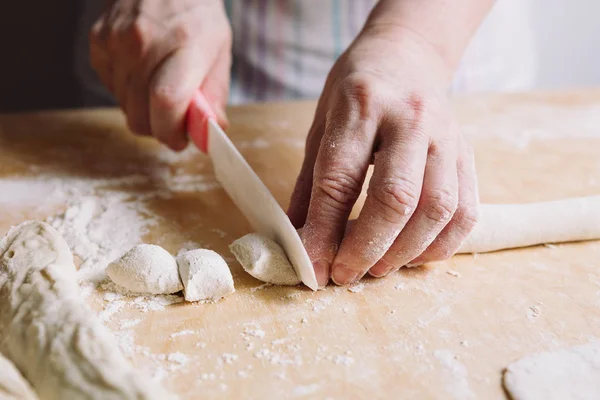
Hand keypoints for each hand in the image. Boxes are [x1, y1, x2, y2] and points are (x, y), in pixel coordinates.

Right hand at [89, 0, 230, 149]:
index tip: (180, 140)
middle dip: (158, 129)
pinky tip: (142, 73)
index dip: (171, 132)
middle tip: (173, 121)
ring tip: (160, 88)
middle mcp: (145, 42)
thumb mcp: (219, 53)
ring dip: (144, 110)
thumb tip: (208, 135)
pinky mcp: (98, 41)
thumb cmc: (197, 18)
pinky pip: (111, 88)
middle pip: (140, 114)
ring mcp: (117, 41)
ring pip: (125, 106)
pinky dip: (127, 92)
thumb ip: (214, 97)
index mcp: (184, 44)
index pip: (166, 102)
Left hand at [288, 25, 478, 285]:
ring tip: (378, 269)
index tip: (313, 267)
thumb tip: (299, 242)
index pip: (340, 179)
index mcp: (361, 105)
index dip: (324, 231)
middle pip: (396, 198)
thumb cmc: (357, 91)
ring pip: (437, 208)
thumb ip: (311, 184)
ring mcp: (446, 137)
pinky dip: (441, 244)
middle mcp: (410, 119)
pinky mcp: (468, 153)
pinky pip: (466, 209)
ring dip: (405, 251)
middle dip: (368, 248)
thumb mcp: (321, 125)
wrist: (408, 56)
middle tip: (346, 275)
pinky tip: (414, 256)